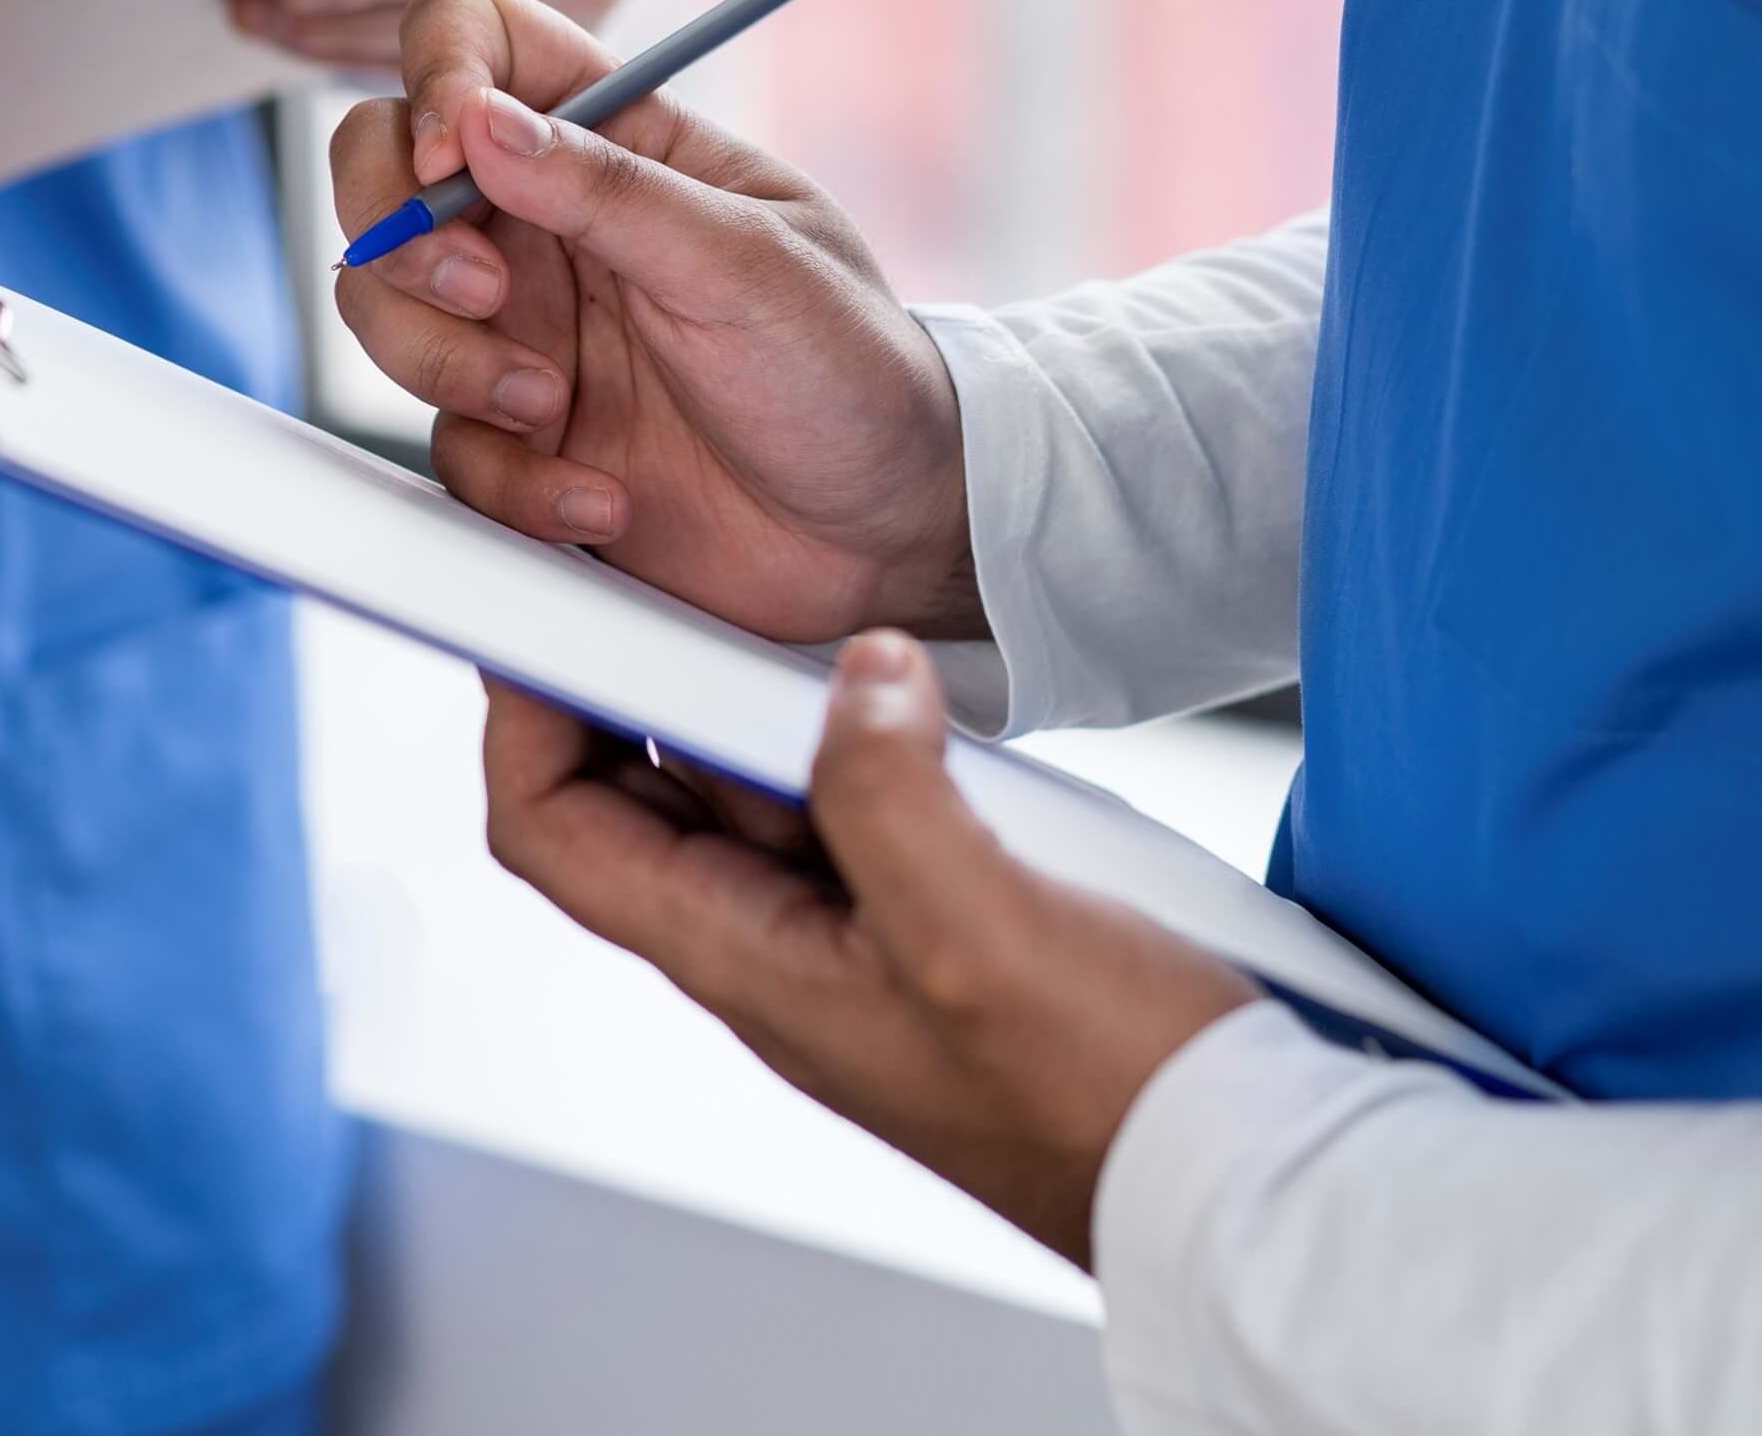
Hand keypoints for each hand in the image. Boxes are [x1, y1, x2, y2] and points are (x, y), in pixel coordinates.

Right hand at [327, 0, 980, 644]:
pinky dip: (511, 480)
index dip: (438, 77)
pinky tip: (603, 496)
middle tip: (482, 293)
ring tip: (552, 406)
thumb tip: (477, 120)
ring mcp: (523, 329)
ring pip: (383, 309)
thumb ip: (608, 190)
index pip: (483, 43)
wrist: (884, 535)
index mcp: (617, 141)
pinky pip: (446, 443)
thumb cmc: (849, 372)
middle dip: (399, 234)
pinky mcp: (517, 436)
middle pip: (384, 171)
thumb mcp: (745, 264)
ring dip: (446, 363)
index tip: (452, 159)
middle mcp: (550, 225)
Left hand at [484, 634, 1254, 1267]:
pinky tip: (915, 702)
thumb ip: (890, 795)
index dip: (523, 725)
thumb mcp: (980, 932)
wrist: (1238, 1175)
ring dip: (766, 709)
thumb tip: (855, 680)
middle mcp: (783, 956)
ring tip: (804, 627)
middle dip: (640, 688)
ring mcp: (858, 940)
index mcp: (749, 967)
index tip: (533, 623)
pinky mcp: (935, 924)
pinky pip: (857, 812)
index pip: (560, 838)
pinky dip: (864, 743)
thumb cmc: (1109, 1099)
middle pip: (643, 802)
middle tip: (664, 585)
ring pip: (756, 794)